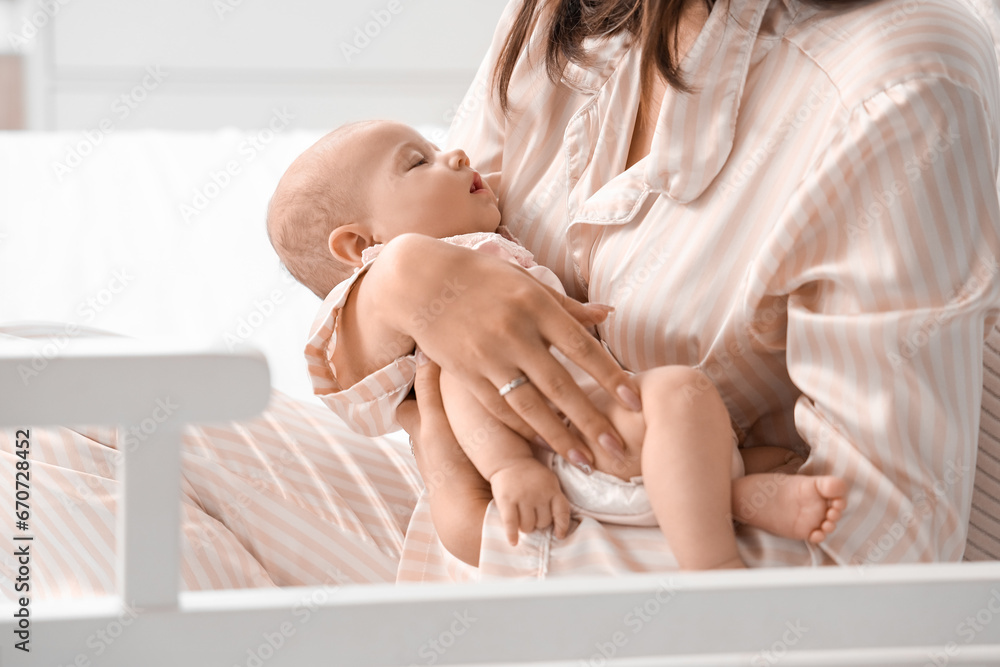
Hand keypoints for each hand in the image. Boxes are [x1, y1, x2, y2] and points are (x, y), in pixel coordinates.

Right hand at [371, 233, 640, 467]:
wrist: (418, 281)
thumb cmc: (479, 276)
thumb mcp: (524, 280)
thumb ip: (566, 305)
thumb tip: (607, 316)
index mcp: (534, 305)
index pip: (581, 347)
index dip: (610, 375)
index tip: (634, 400)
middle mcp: (513, 333)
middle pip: (560, 385)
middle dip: (591, 420)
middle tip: (618, 448)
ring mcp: (488, 357)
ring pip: (530, 406)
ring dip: (560, 437)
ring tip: (585, 460)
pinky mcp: (466, 375)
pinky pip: (500, 408)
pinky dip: (524, 428)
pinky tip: (545, 444)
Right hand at [489, 459, 570, 545]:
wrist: (509, 460)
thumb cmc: (531, 475)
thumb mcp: (549, 481)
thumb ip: (554, 499)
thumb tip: (558, 526)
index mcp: (552, 489)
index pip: (562, 512)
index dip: (562, 526)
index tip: (559, 535)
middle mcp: (539, 494)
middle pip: (543, 523)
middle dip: (538, 523)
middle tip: (532, 516)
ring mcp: (522, 497)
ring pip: (528, 526)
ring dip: (526, 527)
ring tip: (522, 520)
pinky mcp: (507, 500)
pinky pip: (511, 523)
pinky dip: (512, 535)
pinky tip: (513, 542)